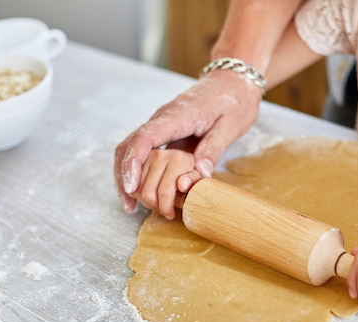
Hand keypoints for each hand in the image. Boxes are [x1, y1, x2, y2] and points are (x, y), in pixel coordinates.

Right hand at [114, 70, 262, 213]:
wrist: (232, 82)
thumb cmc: (233, 102)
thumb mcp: (230, 127)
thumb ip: (213, 149)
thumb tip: (199, 175)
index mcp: (178, 116)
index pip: (144, 138)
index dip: (133, 163)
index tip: (132, 187)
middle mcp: (162, 118)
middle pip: (129, 145)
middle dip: (124, 175)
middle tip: (129, 204)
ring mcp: (161, 124)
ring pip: (131, 148)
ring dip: (126, 175)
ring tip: (131, 203)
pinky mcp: (164, 130)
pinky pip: (142, 149)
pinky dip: (137, 169)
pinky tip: (141, 189)